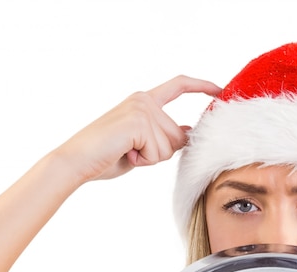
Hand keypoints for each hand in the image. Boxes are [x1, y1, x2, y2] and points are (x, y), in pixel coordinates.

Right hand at [60, 75, 220, 181]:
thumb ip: (163, 137)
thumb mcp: (141, 145)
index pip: (178, 86)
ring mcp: (142, 109)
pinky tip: (125, 154)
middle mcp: (144, 100)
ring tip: (126, 152)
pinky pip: (158, 152)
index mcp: (143, 100)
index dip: (201, 85)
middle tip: (131, 152)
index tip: (220, 89)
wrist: (76, 161)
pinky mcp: (139, 122)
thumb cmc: (105, 156)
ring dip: (150, 158)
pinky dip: (144, 161)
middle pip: (178, 135)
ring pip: (170, 147)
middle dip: (161, 153)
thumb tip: (189, 134)